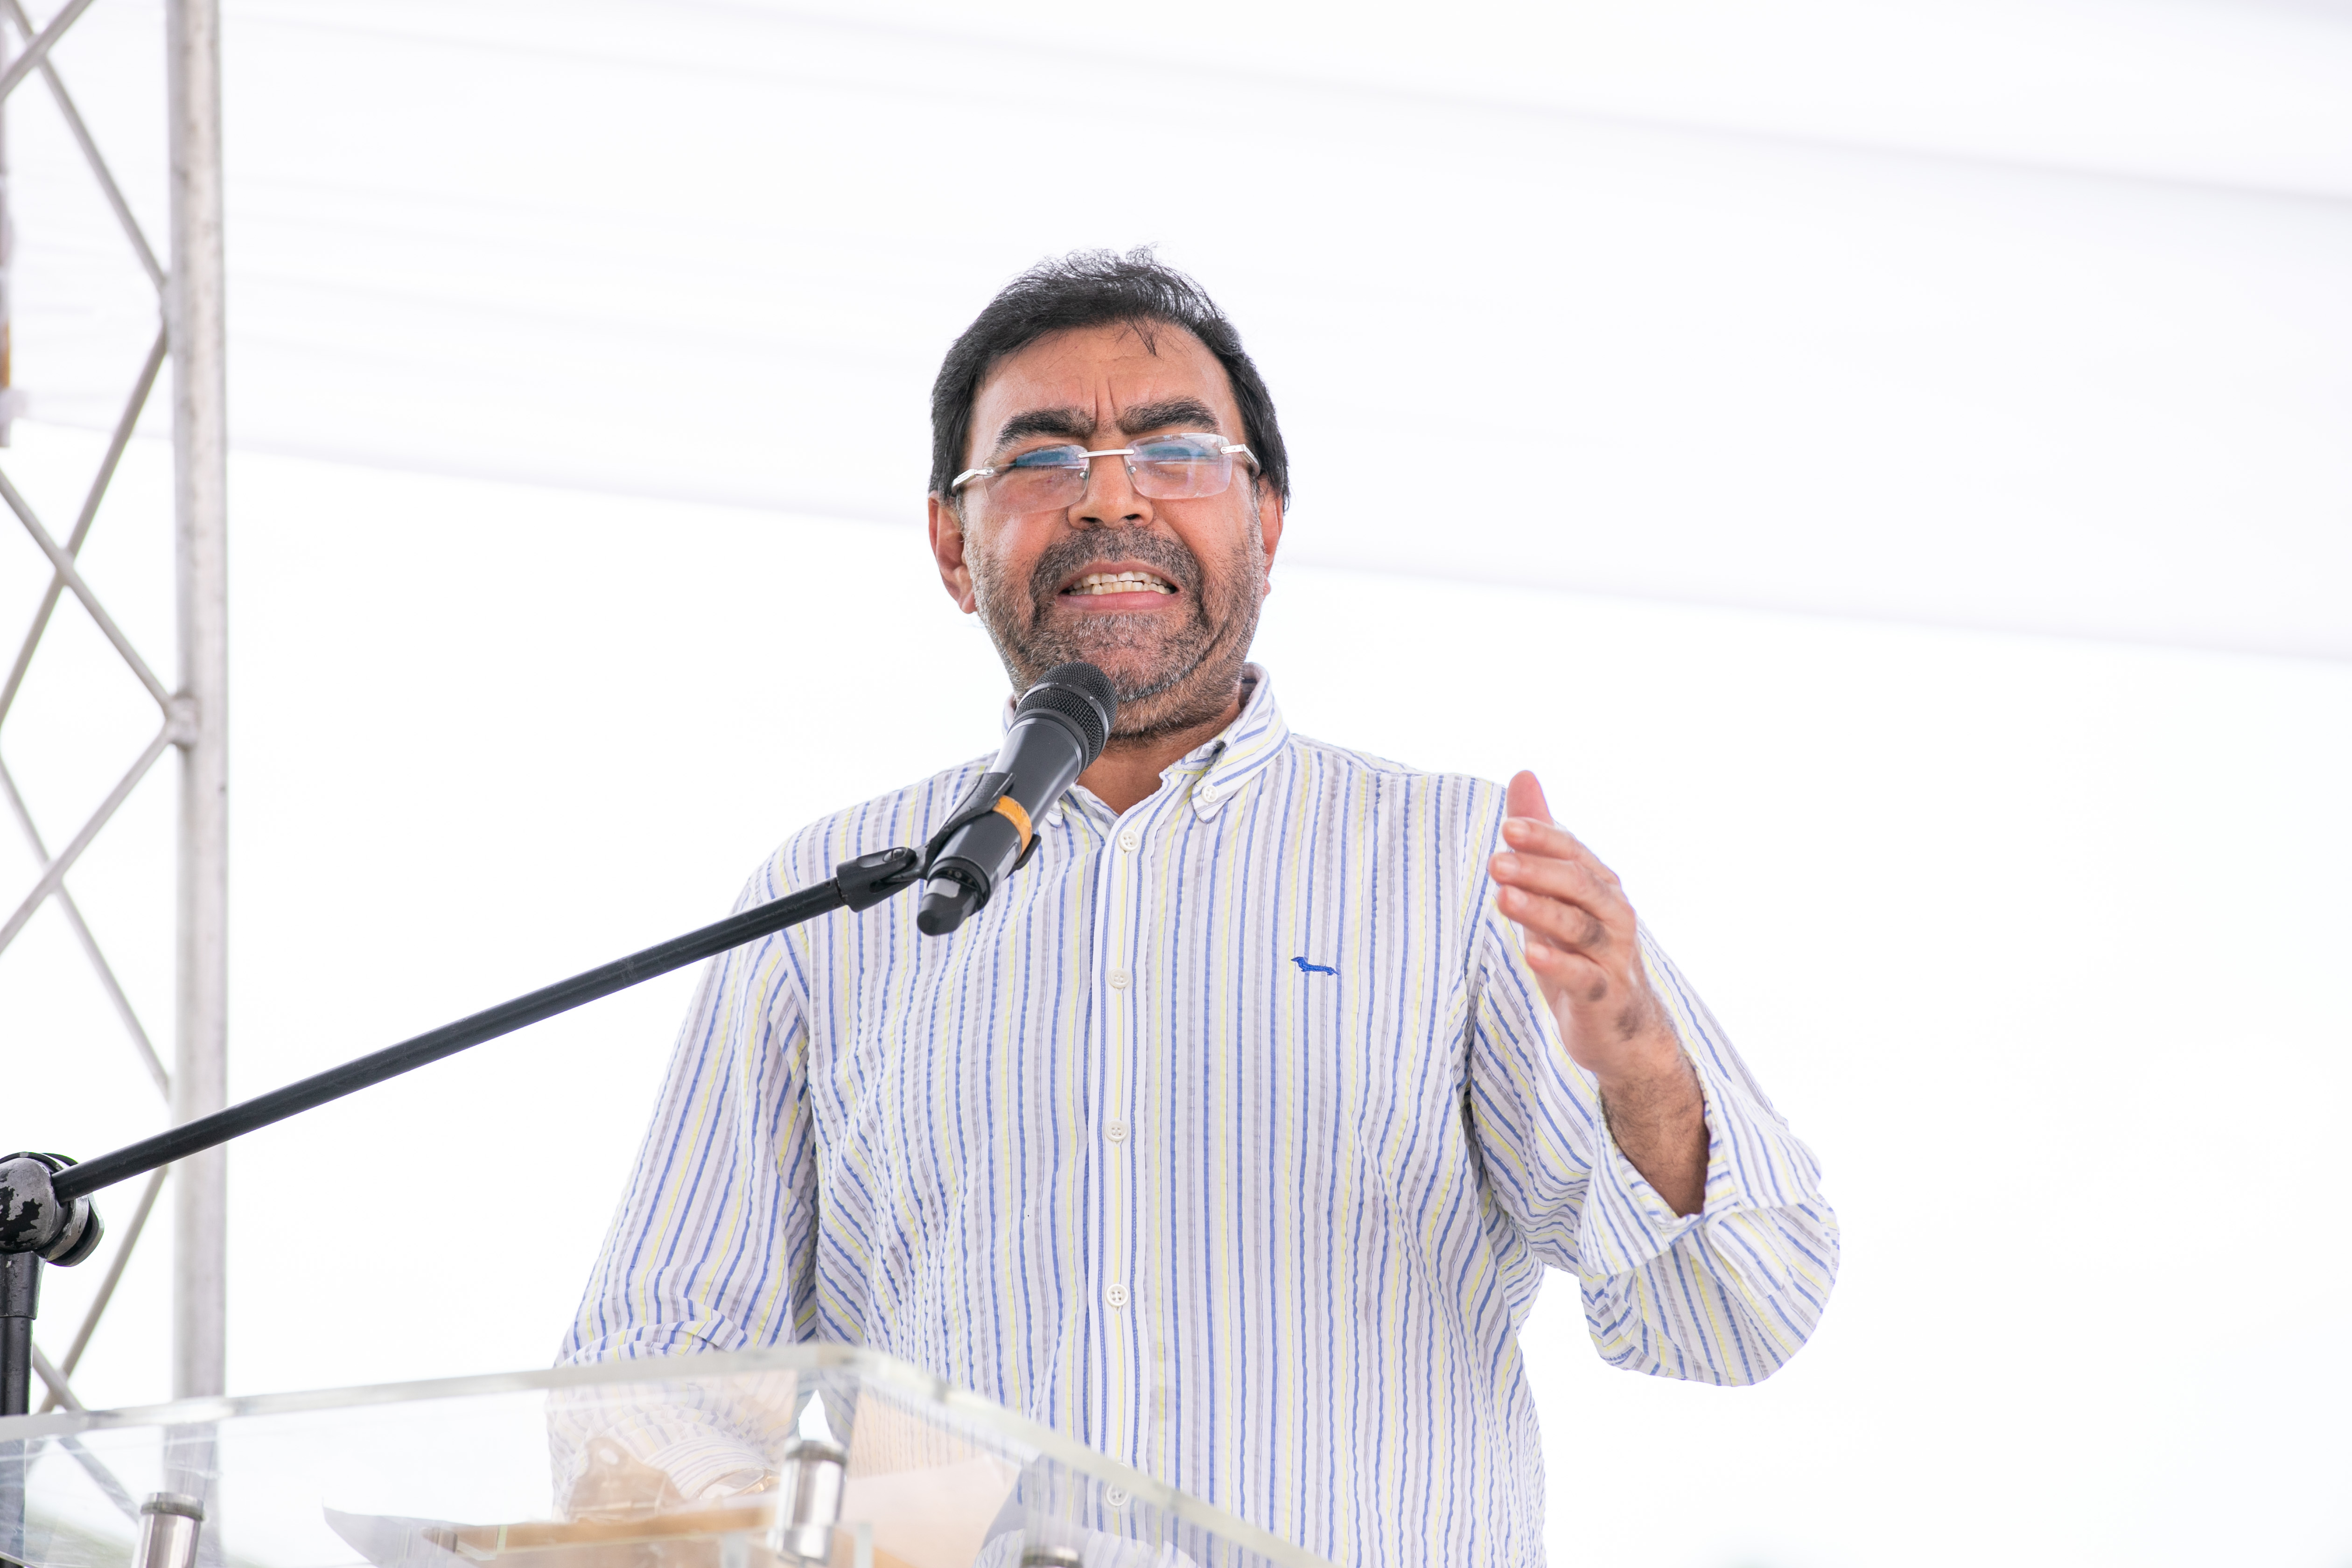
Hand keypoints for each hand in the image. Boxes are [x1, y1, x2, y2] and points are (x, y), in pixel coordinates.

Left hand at [1489, 771, 1707, 1213]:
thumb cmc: (1583, 953)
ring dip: (1542, 912)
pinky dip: (1559, 966)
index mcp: (1600, 888)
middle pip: (1579, 886)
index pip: (1573, 853)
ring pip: (1580, 928)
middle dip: (1539, 870)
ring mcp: (1613, 959)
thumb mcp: (1557, 893)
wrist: (1621, 1030)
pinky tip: (1530, 954)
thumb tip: (1522, 774)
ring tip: (1503, 897)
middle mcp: (1614, 917)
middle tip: (1496, 860)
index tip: (1508, 827)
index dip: (1544, 839)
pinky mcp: (1605, 998)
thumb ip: (1541, 839)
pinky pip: (1584, 979)